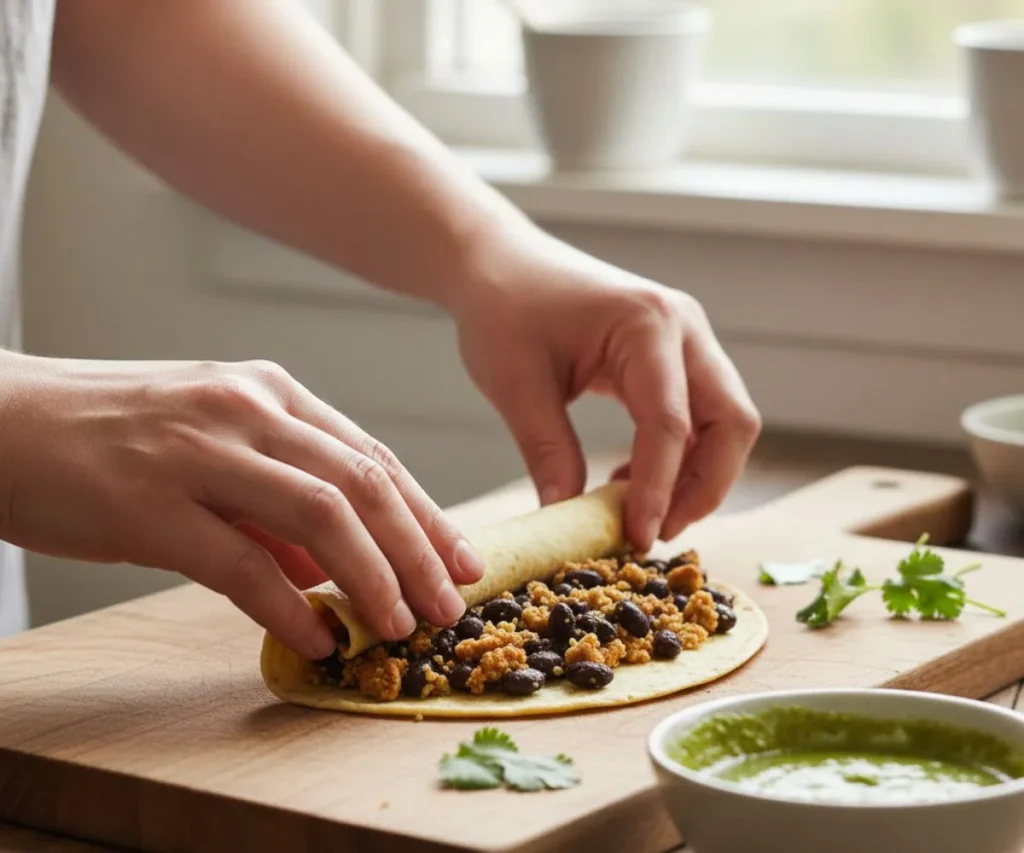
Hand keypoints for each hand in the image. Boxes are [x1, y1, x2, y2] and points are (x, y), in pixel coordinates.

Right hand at [0, 353, 484, 657]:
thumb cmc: (108, 434)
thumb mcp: (210, 445)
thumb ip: (272, 500)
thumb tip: (325, 568)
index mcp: (268, 392)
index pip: (372, 456)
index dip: (428, 514)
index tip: (463, 560)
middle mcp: (245, 410)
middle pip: (363, 483)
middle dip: (419, 550)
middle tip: (450, 604)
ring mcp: (199, 451)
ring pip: (320, 515)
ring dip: (371, 575)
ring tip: (398, 625)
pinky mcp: (149, 503)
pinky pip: (240, 561)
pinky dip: (287, 605)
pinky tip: (316, 636)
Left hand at [452, 229, 760, 550]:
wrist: (499, 263)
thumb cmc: (502, 308)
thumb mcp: (514, 383)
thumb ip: (548, 450)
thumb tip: (568, 519)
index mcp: (646, 323)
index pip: (670, 422)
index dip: (660, 489)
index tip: (638, 538)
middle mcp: (683, 327)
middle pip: (731, 422)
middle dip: (704, 487)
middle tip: (655, 533)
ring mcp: (687, 339)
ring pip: (725, 422)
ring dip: (697, 476)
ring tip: (638, 512)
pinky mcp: (676, 355)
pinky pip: (700, 414)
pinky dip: (680, 456)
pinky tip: (629, 478)